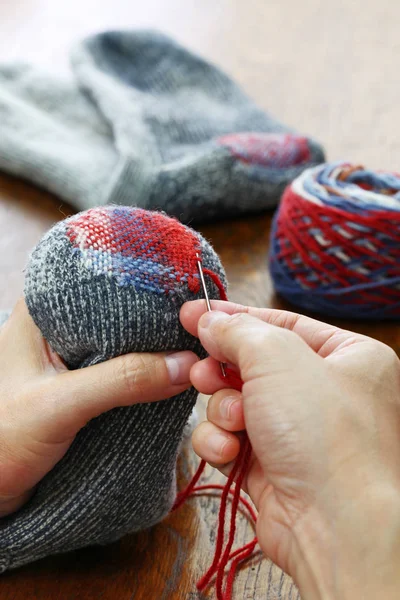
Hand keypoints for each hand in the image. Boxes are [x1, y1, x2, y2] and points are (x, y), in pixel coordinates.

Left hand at [0, 299, 197, 516]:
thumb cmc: (2, 441)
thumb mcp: (61, 405)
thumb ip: (122, 381)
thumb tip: (184, 365)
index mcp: (41, 312)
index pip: (103, 283)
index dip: (145, 289)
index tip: (185, 299)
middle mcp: (57, 328)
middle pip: (119, 315)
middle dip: (154, 325)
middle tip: (197, 330)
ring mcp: (70, 358)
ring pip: (123, 345)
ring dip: (152, 354)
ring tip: (191, 352)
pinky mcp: (80, 385)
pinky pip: (121, 372)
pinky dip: (143, 377)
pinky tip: (168, 378)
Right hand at [180, 300, 399, 599]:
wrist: (334, 527)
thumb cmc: (324, 433)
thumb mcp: (278, 358)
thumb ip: (238, 330)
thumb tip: (209, 320)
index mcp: (348, 357)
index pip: (282, 324)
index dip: (234, 318)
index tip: (192, 314)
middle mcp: (326, 393)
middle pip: (254, 365)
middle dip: (222, 370)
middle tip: (202, 372)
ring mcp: (299, 432)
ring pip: (236, 402)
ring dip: (223, 409)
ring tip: (233, 421)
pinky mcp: (272, 466)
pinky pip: (231, 438)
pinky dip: (222, 442)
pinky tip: (229, 451)